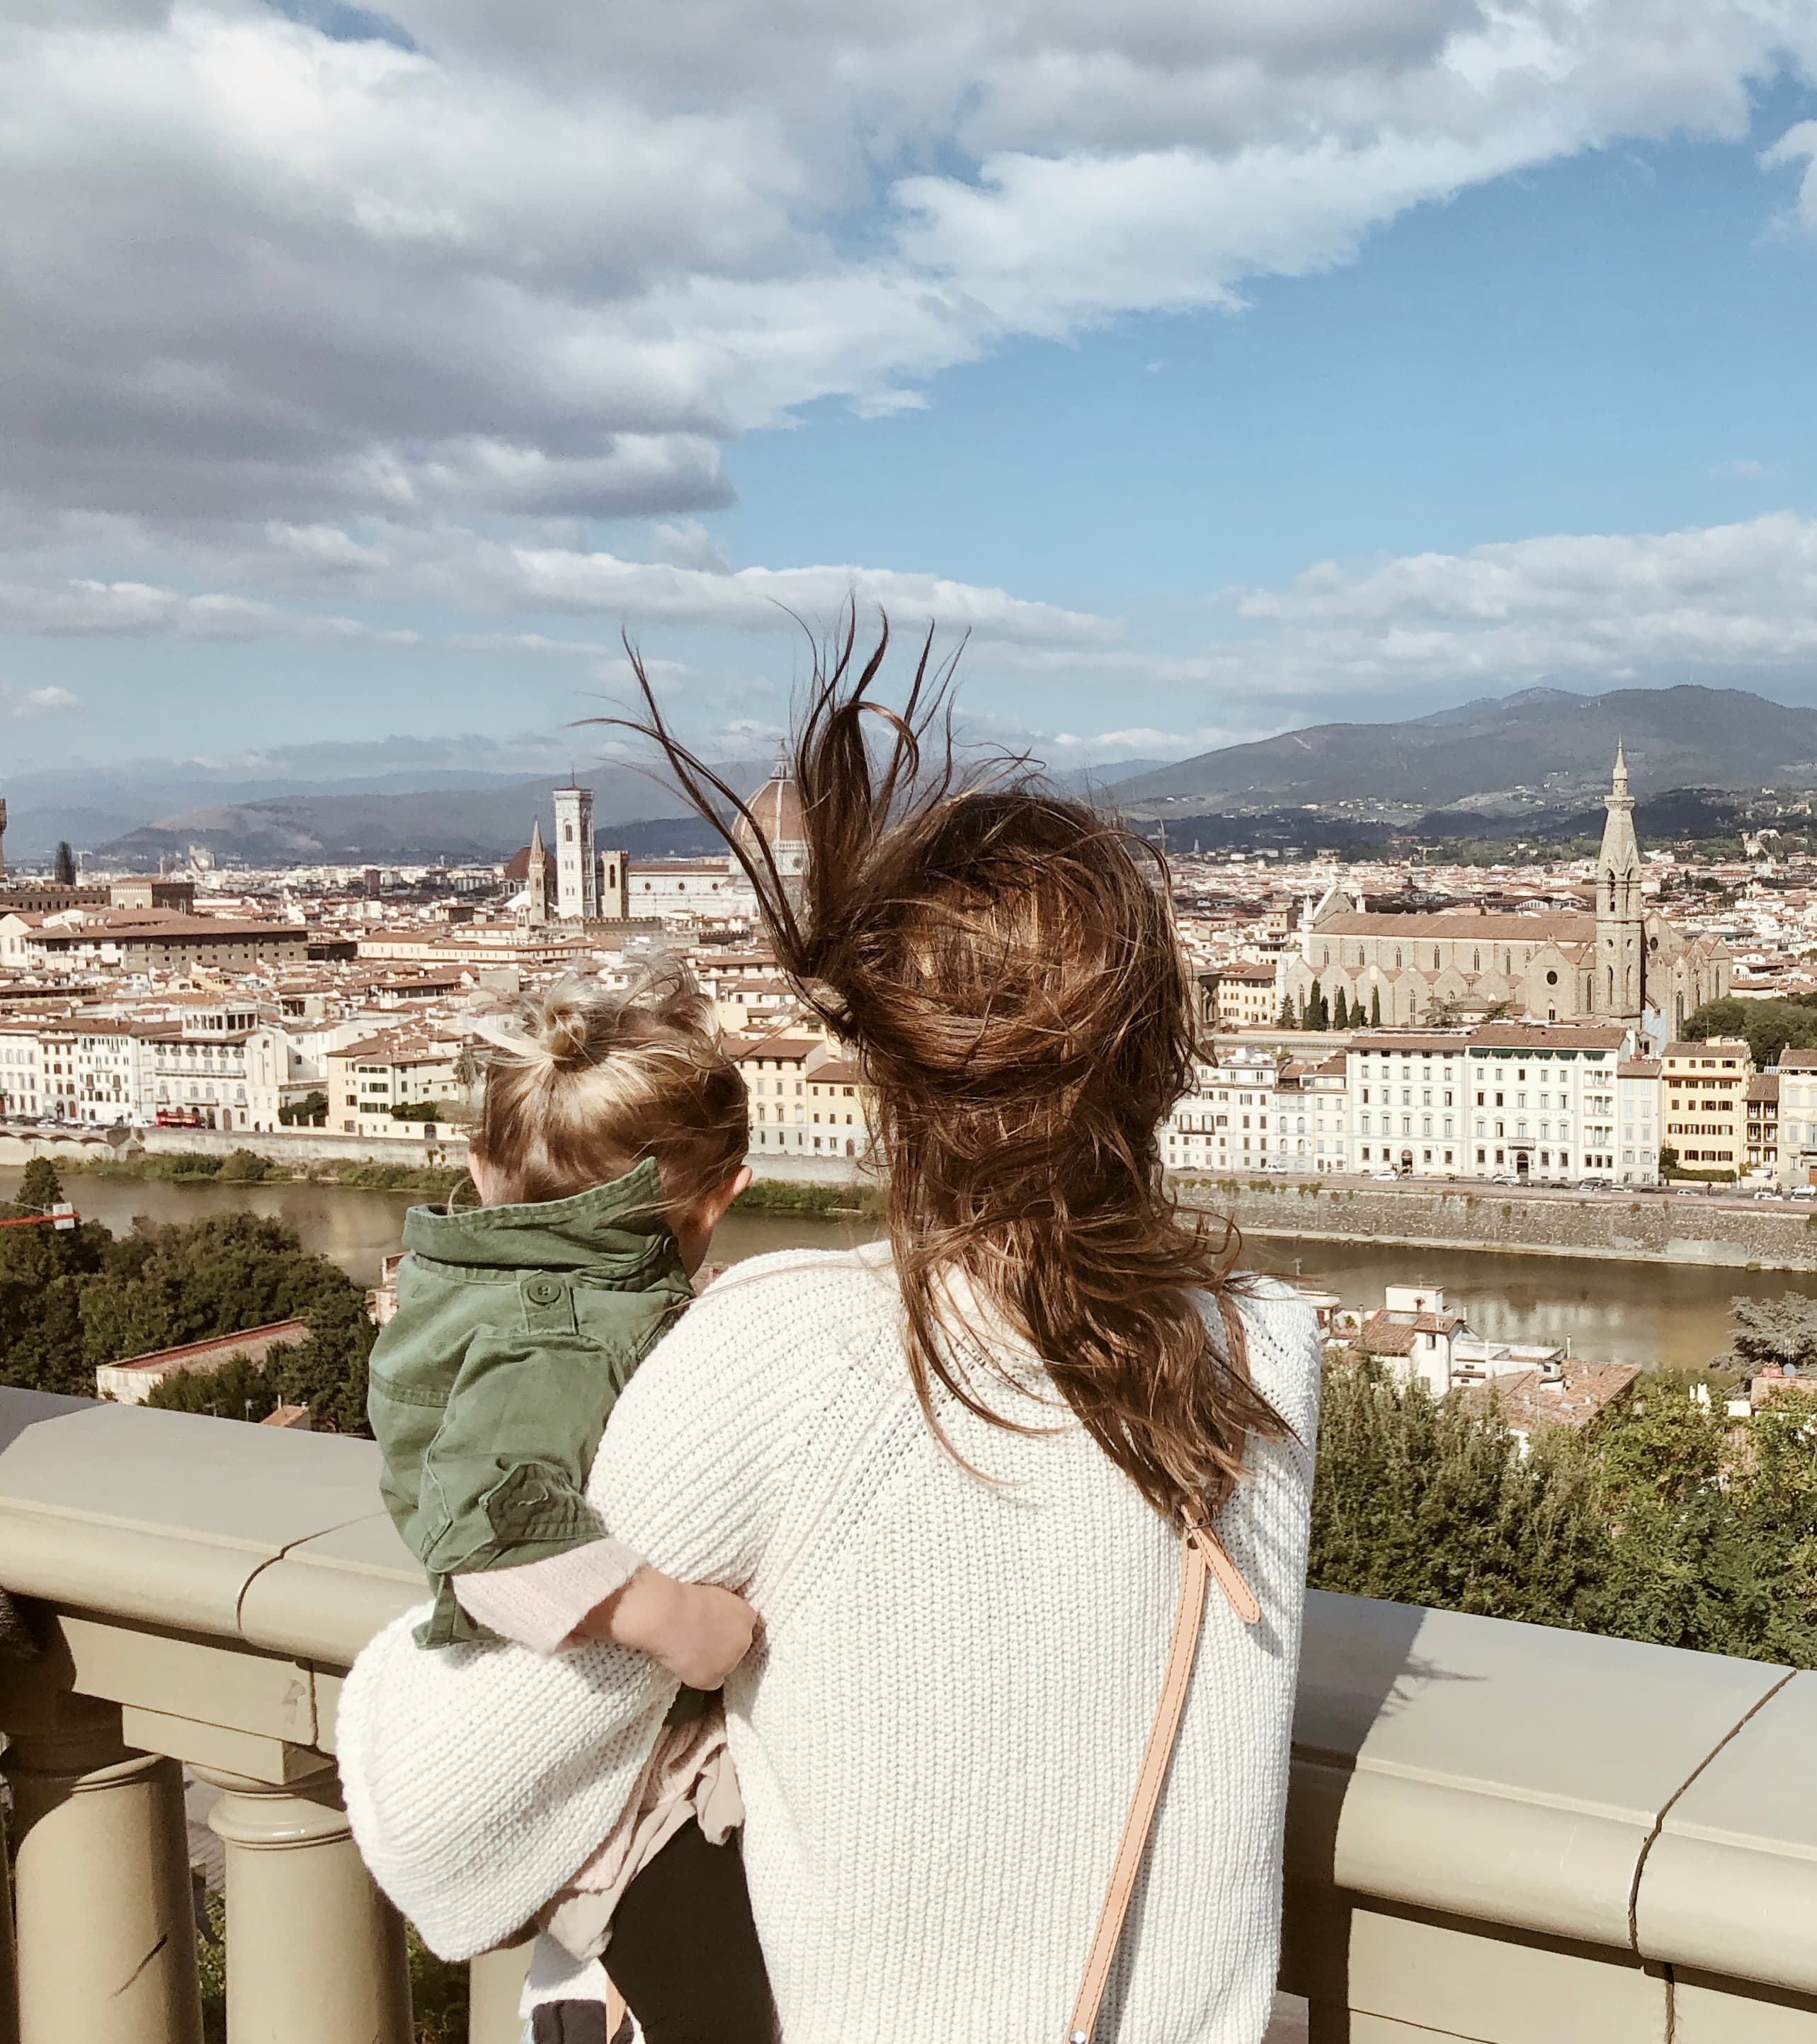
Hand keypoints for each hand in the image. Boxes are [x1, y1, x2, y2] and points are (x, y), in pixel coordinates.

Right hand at [590, 1567, 757, 1689]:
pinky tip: (686, 1664)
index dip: (726, 1628)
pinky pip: (711, 1682)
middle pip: (737, 1648)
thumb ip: (725, 1610)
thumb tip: (718, 1620)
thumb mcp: (714, 1595)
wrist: (668, 1614)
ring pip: (724, 1666)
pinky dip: (699, 1676)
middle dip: (722, 1646)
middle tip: (699, 1639)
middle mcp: (744, 1640)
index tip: (712, 1627)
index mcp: (747, 1615)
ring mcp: (730, 1662)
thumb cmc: (684, 1597)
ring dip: (711, 1661)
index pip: (743, 1627)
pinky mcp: (713, 1678)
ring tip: (689, 1650)